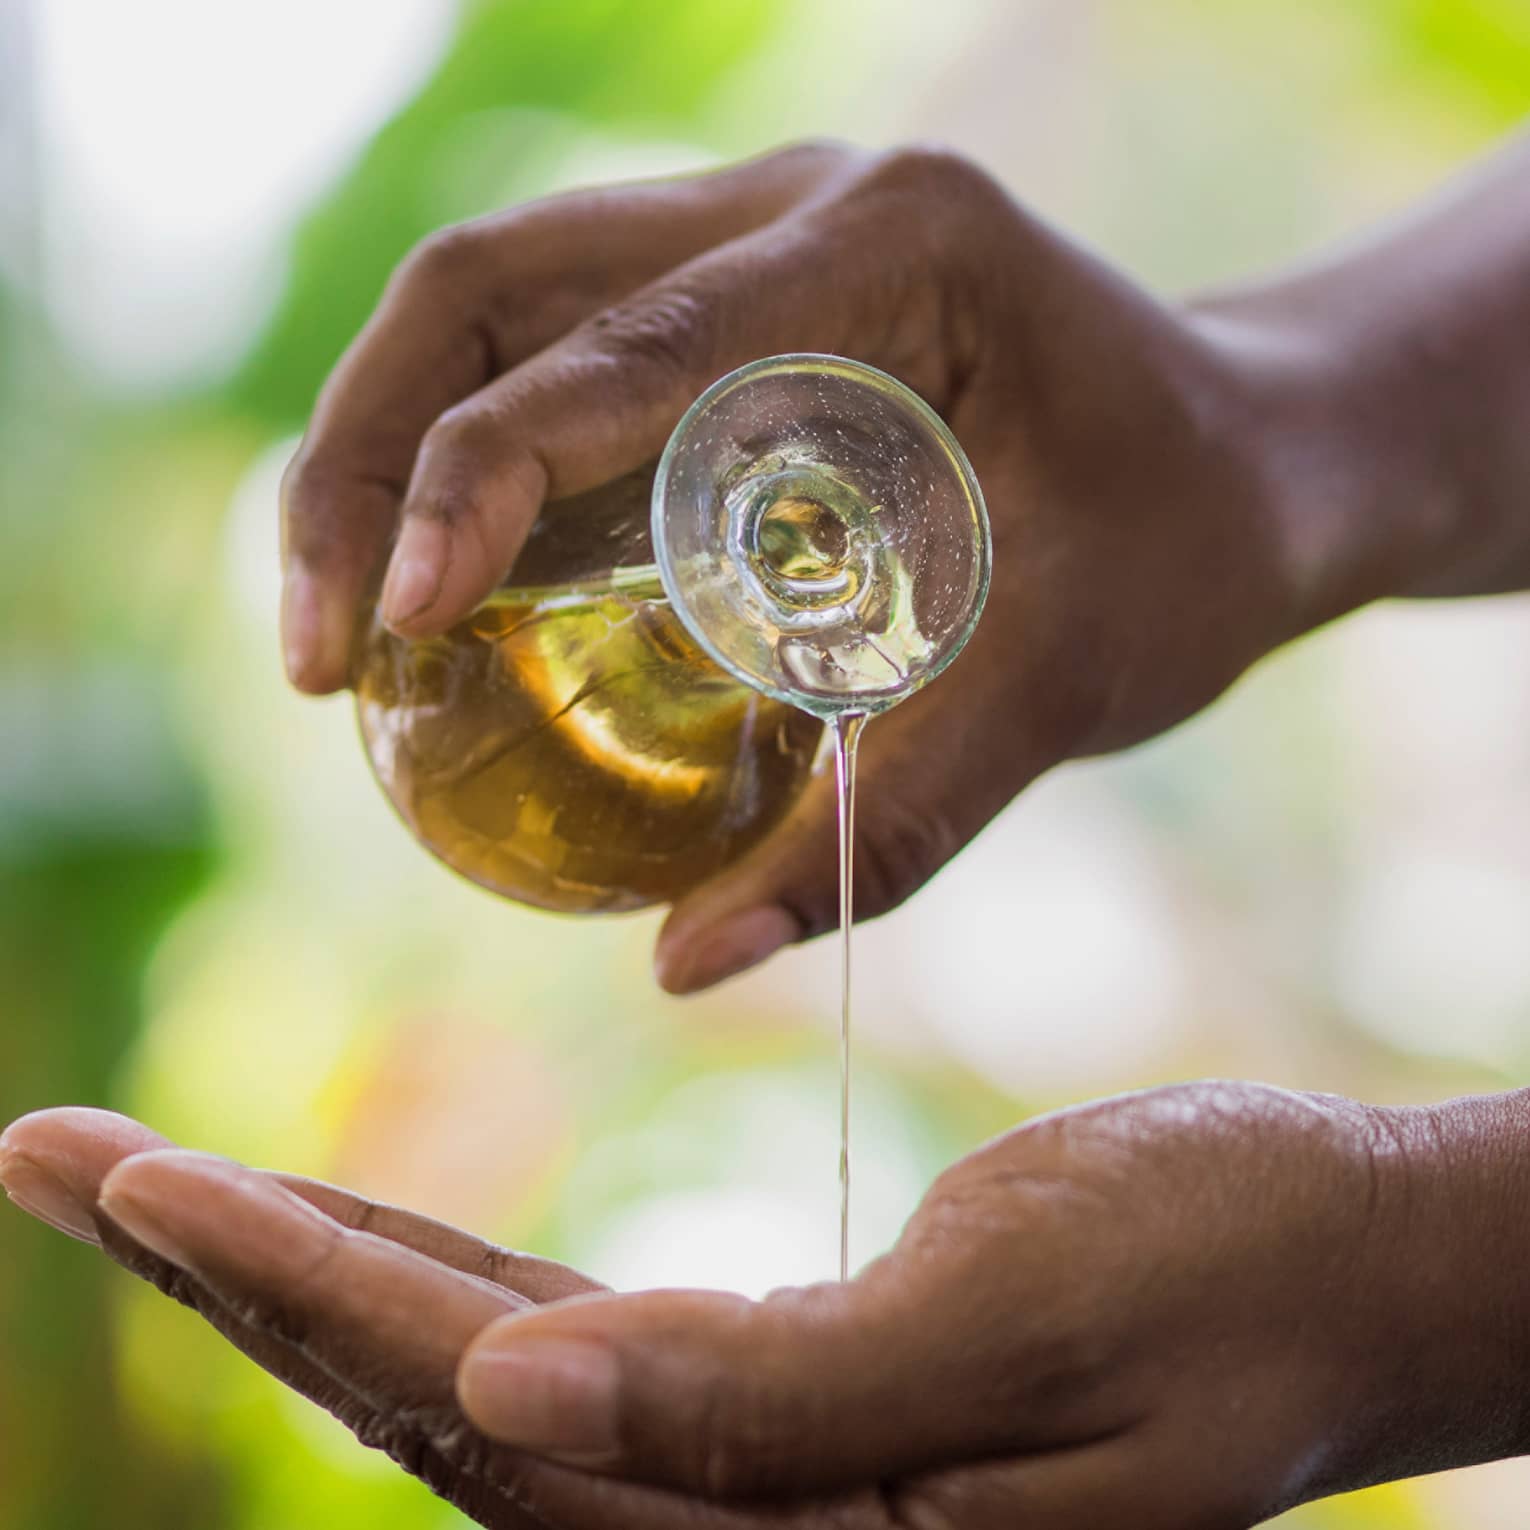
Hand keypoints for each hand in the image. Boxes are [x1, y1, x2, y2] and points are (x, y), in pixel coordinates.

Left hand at [6, 1083, 1515, 1527]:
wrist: (1344, 1266)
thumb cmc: (1225, 1278)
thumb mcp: (1023, 1327)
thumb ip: (767, 1404)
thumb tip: (506, 1400)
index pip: (474, 1405)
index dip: (285, 1278)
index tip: (116, 1174)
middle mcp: (743, 1529)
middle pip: (428, 1398)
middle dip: (236, 1270)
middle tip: (56, 1155)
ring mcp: (758, 1471)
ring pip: (475, 1376)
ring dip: (312, 1270)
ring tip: (160, 1184)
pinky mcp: (791, 1400)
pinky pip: (573, 1348)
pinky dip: (443, 1285)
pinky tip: (359, 1239)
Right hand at [280, 141, 1296, 991]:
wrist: (1258, 462)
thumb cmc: (1191, 551)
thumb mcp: (1071, 685)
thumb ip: (891, 826)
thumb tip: (686, 968)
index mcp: (889, 243)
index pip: (618, 341)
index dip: (468, 476)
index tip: (386, 624)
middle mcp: (790, 206)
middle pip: (487, 290)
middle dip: (358, 460)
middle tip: (314, 652)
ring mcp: (746, 240)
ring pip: (487, 313)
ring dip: (379, 459)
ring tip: (338, 636)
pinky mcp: (726, 306)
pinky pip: (545, 365)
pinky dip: (463, 476)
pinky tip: (437, 602)